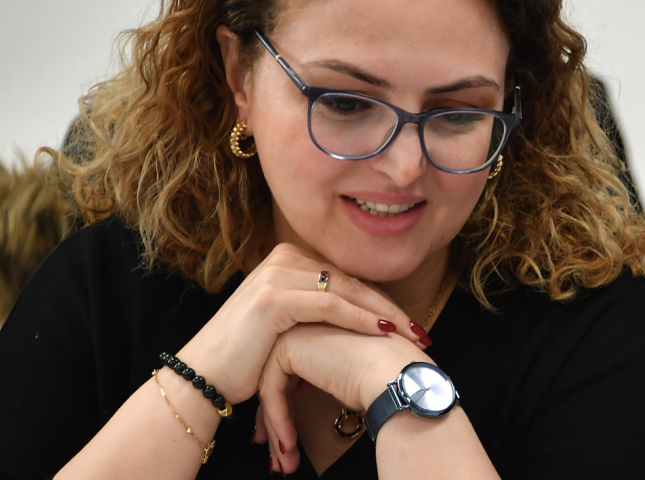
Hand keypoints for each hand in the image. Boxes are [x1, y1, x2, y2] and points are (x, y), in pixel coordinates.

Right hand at [172, 243, 423, 404]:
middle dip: (390, 309)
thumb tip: (362, 313)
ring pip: (346, 292)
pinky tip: (384, 333)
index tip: (411, 324)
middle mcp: (283, 258)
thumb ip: (317, 307)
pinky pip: (330, 306)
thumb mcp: (288, 322)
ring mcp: (277, 274)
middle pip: (351, 282)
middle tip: (421, 332)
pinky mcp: (274, 298)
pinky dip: (361, 319)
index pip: (347, 279)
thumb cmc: (249, 356)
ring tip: (411, 335)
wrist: (204, 374)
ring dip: (384, 315)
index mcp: (288, 259)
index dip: (382, 301)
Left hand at [255, 324, 429, 474]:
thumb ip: (330, 377)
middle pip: (280, 379)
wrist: (396, 376)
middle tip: (282, 457)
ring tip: (285, 461)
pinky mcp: (288, 344)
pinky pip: (271, 389)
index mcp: (324, 325)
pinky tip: (288, 444)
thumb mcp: (356, 374)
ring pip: (272, 386)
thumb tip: (310, 402)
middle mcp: (307, 322)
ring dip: (277, 427)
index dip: (288, 409)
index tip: (288, 442)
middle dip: (277, 423)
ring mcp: (296, 329)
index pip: (294, 371)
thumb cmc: (391, 377)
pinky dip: (278, 419)